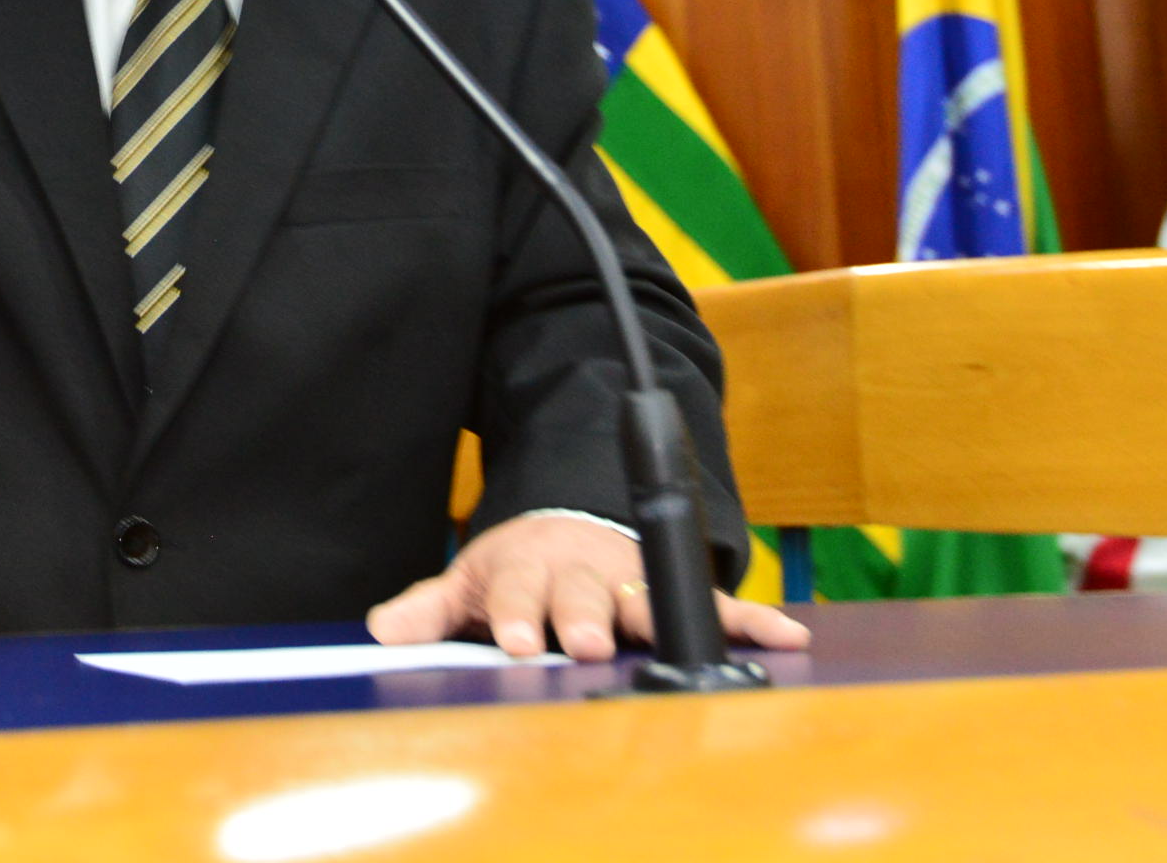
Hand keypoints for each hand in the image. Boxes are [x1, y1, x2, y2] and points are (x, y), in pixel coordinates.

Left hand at [367, 514, 811, 661]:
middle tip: (588, 643)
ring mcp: (629, 578)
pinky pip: (714, 603)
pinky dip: (751, 618)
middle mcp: (582, 571)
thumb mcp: (468, 583)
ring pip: (647, 597)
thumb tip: (381, 630)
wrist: (569, 523)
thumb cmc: (518, 571)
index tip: (521, 642)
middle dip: (587, 618)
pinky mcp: (670, 588)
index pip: (518, 591)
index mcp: (527, 569)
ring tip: (684, 638)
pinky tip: (784, 633)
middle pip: (584, 594)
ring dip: (665, 616)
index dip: (521, 615)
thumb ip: (429, 609)